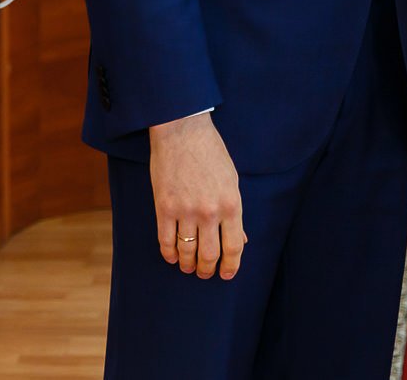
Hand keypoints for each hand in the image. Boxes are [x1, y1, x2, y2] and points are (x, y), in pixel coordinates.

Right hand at [148, 111, 245, 280]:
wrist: (182, 131)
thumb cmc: (211, 153)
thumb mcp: (232, 180)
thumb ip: (235, 212)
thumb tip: (242, 240)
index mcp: (231, 204)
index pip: (234, 247)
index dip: (231, 266)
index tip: (226, 274)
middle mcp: (210, 211)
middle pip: (210, 255)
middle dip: (208, 270)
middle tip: (206, 273)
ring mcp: (186, 211)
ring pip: (187, 252)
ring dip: (188, 265)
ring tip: (189, 267)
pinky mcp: (164, 207)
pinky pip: (165, 241)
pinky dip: (168, 254)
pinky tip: (171, 256)